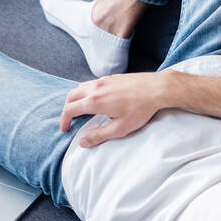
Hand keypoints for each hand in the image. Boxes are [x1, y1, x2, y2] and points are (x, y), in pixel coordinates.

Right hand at [59, 72, 174, 147]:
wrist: (156, 88)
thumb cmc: (140, 109)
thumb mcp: (120, 128)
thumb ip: (99, 136)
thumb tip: (82, 142)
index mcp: (94, 102)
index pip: (69, 110)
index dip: (64, 120)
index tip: (65, 128)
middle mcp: (95, 88)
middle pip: (71, 96)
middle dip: (66, 109)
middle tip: (69, 120)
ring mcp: (102, 80)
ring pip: (80, 87)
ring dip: (75, 98)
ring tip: (80, 109)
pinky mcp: (111, 77)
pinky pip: (91, 83)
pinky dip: (86, 91)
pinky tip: (95, 99)